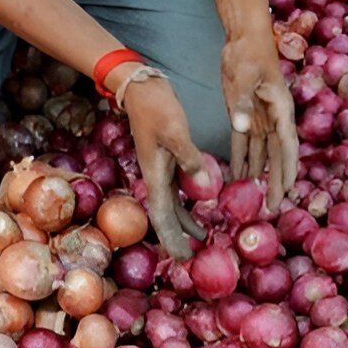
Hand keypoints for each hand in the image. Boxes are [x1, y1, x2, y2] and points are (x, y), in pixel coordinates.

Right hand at [118, 74, 207, 259]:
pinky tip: (202, 205)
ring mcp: (161, 170)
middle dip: (178, 238)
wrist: (142, 87)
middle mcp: (156, 178)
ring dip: (186, 222)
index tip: (182, 259)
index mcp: (156, 175)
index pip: (163, 217)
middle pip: (166, 217)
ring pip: (173, 205)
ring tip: (204, 238)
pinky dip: (189, 203)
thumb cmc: (157, 107)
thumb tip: (206, 189)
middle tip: (194, 258)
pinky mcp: (167, 161)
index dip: (172, 240)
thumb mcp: (174, 130)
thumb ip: (189, 158)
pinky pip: (178, 190)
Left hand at [221, 32, 298, 210]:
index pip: (286, 147)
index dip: (286, 171)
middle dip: (275, 181)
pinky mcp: (246, 114)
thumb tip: (242, 127)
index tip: (285, 192)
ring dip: (258, 173)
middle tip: (272, 207)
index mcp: (281, 109)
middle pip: (276, 155)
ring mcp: (261, 117)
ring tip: (254, 199)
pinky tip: (237, 176)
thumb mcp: (244, 77)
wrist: (244, 35)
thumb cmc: (249, 53)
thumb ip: (243, 103)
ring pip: (261, 152)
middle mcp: (274, 118)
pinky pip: (244, 142)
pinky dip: (241, 159)